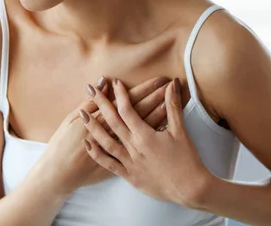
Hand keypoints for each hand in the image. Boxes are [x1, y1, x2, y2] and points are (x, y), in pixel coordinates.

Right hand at [32, 76, 170, 196]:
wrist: (58, 176)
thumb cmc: (61, 146)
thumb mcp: (71, 121)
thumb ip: (89, 103)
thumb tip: (103, 82)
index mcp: (102, 124)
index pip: (129, 102)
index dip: (144, 91)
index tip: (158, 80)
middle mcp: (115, 138)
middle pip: (140, 114)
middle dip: (155, 98)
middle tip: (171, 86)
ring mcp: (121, 153)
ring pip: (144, 131)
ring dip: (158, 114)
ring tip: (171, 104)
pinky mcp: (123, 166)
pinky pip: (145, 147)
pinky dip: (151, 139)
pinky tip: (164, 128)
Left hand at [79, 79, 210, 206]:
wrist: (189, 188)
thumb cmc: (187, 159)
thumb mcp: (180, 130)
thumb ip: (173, 105)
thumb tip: (173, 83)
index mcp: (146, 135)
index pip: (127, 110)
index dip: (120, 95)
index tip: (114, 83)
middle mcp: (134, 147)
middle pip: (112, 122)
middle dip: (100, 103)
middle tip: (90, 88)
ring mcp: (129, 162)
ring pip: (106, 142)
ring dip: (92, 126)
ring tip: (81, 113)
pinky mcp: (129, 175)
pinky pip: (109, 164)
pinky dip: (96, 153)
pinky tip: (87, 144)